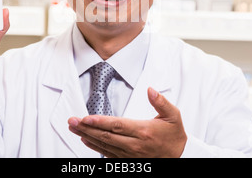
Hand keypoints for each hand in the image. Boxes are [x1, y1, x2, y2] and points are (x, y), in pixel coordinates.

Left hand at [68, 87, 186, 157]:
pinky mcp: (128, 161)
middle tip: (72, 121)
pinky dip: (94, 147)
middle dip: (86, 128)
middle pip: (106, 136)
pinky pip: (107, 154)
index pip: (117, 126)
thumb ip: (161, 102)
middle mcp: (135, 145)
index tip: (85, 118)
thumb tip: (150, 90)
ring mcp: (130, 155)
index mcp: (144, 131)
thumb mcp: (173, 116)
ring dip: (87, 136)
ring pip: (104, 145)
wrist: (180, 157)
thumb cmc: (174, 135)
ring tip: (73, 128)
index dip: (100, 122)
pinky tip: (85, 140)